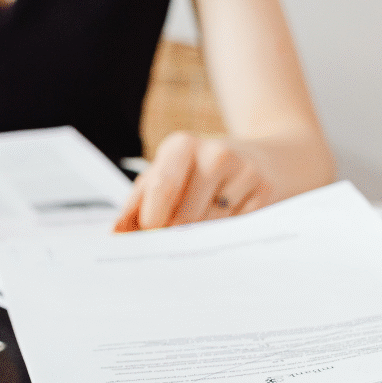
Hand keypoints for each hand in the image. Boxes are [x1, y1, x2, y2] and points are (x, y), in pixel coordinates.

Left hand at [113, 131, 274, 231]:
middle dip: (174, 235)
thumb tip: (116, 233)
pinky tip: (226, 219)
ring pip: (209, 227)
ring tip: (202, 222)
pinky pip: (234, 230)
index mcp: (181, 146)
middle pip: (185, 216)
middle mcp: (215, 153)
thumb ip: (137, 204)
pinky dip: (223, 234)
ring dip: (199, 236)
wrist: (264, 158)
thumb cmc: (199, 172)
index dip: (152, 221)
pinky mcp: (265, 191)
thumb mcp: (166, 175)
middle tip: (174, 237)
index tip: (149, 235)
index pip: (162, 189)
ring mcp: (244, 170)